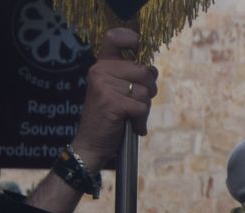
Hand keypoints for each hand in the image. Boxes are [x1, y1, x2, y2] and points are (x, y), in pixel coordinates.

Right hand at [74, 30, 158, 170]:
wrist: (92, 142)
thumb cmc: (110, 116)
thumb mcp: (117, 90)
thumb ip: (131, 76)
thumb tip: (152, 69)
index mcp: (101, 65)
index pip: (114, 38)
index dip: (131, 38)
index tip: (139, 43)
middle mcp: (100, 71)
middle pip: (144, 70)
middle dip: (149, 89)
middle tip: (138, 102)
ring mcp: (104, 86)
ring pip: (145, 92)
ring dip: (144, 108)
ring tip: (130, 115)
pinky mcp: (112, 102)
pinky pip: (142, 108)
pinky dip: (141, 120)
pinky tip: (131, 125)